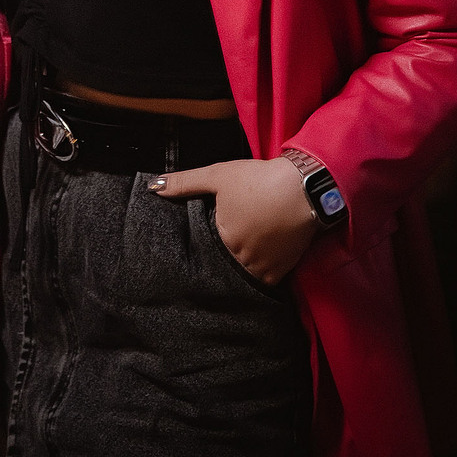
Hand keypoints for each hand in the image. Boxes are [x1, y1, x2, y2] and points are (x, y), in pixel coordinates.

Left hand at [151, 157, 318, 286]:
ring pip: (245, 274)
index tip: (209, 237)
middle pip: (226, 264)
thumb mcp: (218, 176)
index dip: (206, 243)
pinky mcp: (283, 270)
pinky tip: (260, 257)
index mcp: (224, 240)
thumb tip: (152, 187)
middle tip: (226, 245)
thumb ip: (185, 183)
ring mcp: (264, 268)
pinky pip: (265, 280)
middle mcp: (242, 260)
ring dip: (241, 266)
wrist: (304, 189)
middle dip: (223, 257)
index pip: (205, 250)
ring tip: (242, 252)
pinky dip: (261, 272)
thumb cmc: (258, 180)